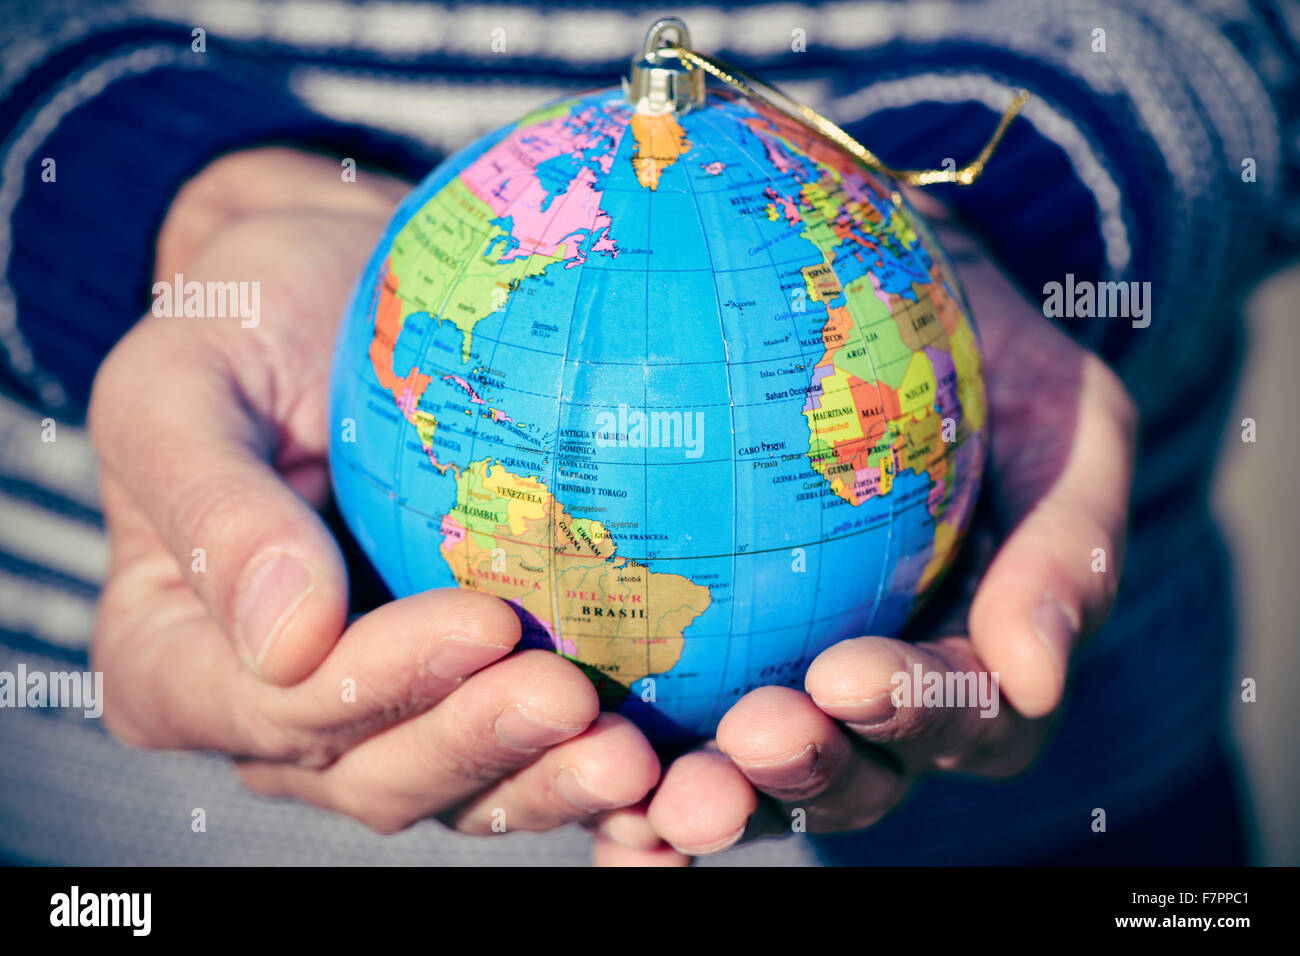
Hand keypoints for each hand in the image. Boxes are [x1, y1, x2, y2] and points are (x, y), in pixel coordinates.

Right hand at [89, 148, 659, 834]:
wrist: (341, 303)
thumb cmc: (250, 324)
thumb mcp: (181, 381)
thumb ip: (209, 503)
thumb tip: (286, 641)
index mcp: (178, 659)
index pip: (275, 703)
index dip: (377, 682)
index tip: (482, 624)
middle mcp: (276, 714)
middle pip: (376, 770)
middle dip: (478, 742)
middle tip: (574, 698)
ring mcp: (382, 716)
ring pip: (461, 786)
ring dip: (546, 780)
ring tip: (629, 754)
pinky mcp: (471, 694)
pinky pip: (524, 755)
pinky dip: (583, 766)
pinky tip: (658, 756)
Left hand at [592, 202, 1137, 864]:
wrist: (883, 297)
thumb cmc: (983, 360)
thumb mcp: (1065, 425)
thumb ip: (1068, 548)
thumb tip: (1037, 678)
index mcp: (978, 666)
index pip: (963, 717)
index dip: (913, 712)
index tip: (846, 673)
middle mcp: (881, 705)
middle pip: (856, 777)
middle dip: (808, 773)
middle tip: (749, 736)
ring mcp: (789, 696)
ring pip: (753, 779)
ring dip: (710, 796)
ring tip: (648, 785)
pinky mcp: (697, 671)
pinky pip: (661, 737)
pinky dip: (624, 772)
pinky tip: (583, 764)